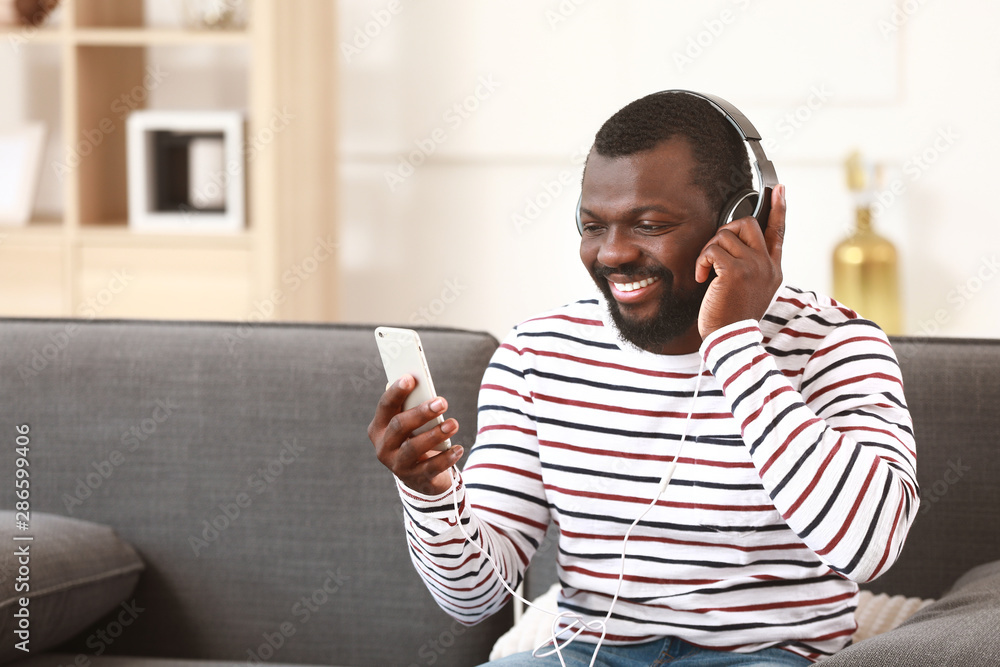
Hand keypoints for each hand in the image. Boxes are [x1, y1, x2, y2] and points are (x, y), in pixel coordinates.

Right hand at [367, 374, 463, 495]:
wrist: (420, 476)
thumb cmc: (415, 438)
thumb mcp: (410, 424)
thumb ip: (411, 406)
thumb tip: (420, 383)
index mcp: (378, 427)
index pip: (385, 406)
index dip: (396, 392)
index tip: (411, 378)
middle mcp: (383, 447)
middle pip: (399, 425)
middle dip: (421, 412)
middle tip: (442, 402)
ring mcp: (397, 465)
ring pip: (413, 448)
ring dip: (434, 434)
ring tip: (453, 424)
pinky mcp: (414, 479)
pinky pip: (431, 468)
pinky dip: (446, 458)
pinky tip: (458, 449)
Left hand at [695, 184, 785, 339]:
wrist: (730, 339)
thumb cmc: (733, 317)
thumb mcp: (751, 290)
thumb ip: (751, 267)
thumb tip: (734, 245)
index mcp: (773, 269)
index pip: (778, 232)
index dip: (779, 208)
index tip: (779, 188)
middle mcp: (767, 265)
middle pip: (747, 223)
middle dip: (725, 231)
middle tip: (715, 254)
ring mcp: (753, 266)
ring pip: (724, 235)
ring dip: (708, 252)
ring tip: (707, 273)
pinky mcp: (735, 271)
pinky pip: (712, 250)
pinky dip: (701, 262)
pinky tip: (701, 278)